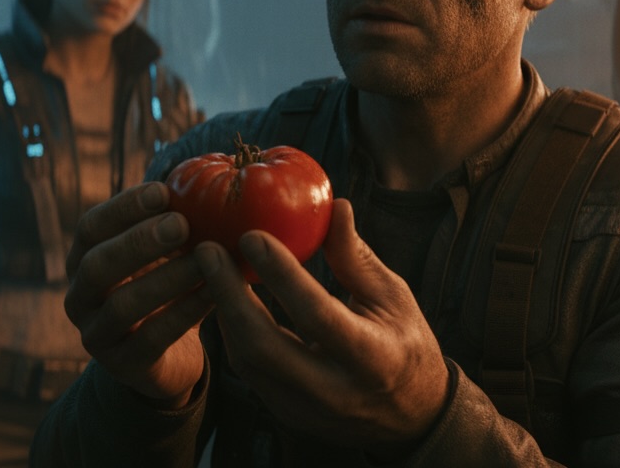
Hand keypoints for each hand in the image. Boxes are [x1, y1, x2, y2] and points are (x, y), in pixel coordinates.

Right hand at [63, 181, 212, 406]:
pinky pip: (151, 338)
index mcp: (83, 259)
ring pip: (123, 304)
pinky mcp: (123, 365)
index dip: (123, 208)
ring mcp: (96, 334)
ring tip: (205, 259)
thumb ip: (171, 221)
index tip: (162, 191)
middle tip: (182, 223)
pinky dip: (184, 312)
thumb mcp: (161, 254)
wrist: (168, 358)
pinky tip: (214, 293)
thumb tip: (210, 172)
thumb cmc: (165, 287)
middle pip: (96, 264)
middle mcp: (79, 296)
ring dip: (167, 278)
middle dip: (139, 241)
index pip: (91, 227)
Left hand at [195, 198, 448, 458]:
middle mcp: (335, 391)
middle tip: (208, 250)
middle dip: (229, 295)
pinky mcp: (286, 413)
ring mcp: (306, 409)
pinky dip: (233, 330)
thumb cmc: (404, 342)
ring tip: (210, 266)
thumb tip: (334, 205)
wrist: (411, 415)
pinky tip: (225, 296)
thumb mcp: (393, 296)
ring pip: (248, 360)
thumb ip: (356, 257)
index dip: (282, 275)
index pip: (317, 315)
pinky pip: (248, 370)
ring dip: (224, 310)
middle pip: (264, 346)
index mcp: (372, 358)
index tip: (251, 235)